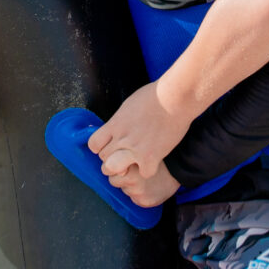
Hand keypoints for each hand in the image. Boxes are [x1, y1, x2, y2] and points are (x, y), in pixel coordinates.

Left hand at [91, 82, 194, 208]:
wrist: (175, 97)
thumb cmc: (156, 95)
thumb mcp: (129, 105)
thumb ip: (121, 120)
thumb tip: (117, 126)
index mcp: (115, 124)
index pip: (93, 144)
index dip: (100, 148)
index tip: (110, 146)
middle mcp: (122, 137)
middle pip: (103, 158)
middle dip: (111, 159)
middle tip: (123, 156)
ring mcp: (135, 148)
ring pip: (114, 169)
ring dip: (122, 169)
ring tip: (132, 164)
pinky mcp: (151, 156)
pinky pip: (143, 174)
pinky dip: (148, 170)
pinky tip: (152, 162)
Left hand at [107, 158, 178, 208]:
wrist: (176, 170)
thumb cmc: (157, 159)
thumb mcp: (138, 151)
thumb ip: (122, 155)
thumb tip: (107, 161)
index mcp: (128, 164)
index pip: (108, 168)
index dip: (115, 166)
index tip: (123, 164)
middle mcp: (132, 178)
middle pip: (113, 180)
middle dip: (120, 177)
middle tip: (134, 172)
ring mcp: (138, 192)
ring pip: (123, 190)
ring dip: (129, 186)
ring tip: (142, 179)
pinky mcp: (144, 201)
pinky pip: (133, 199)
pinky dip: (138, 195)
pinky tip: (147, 187)